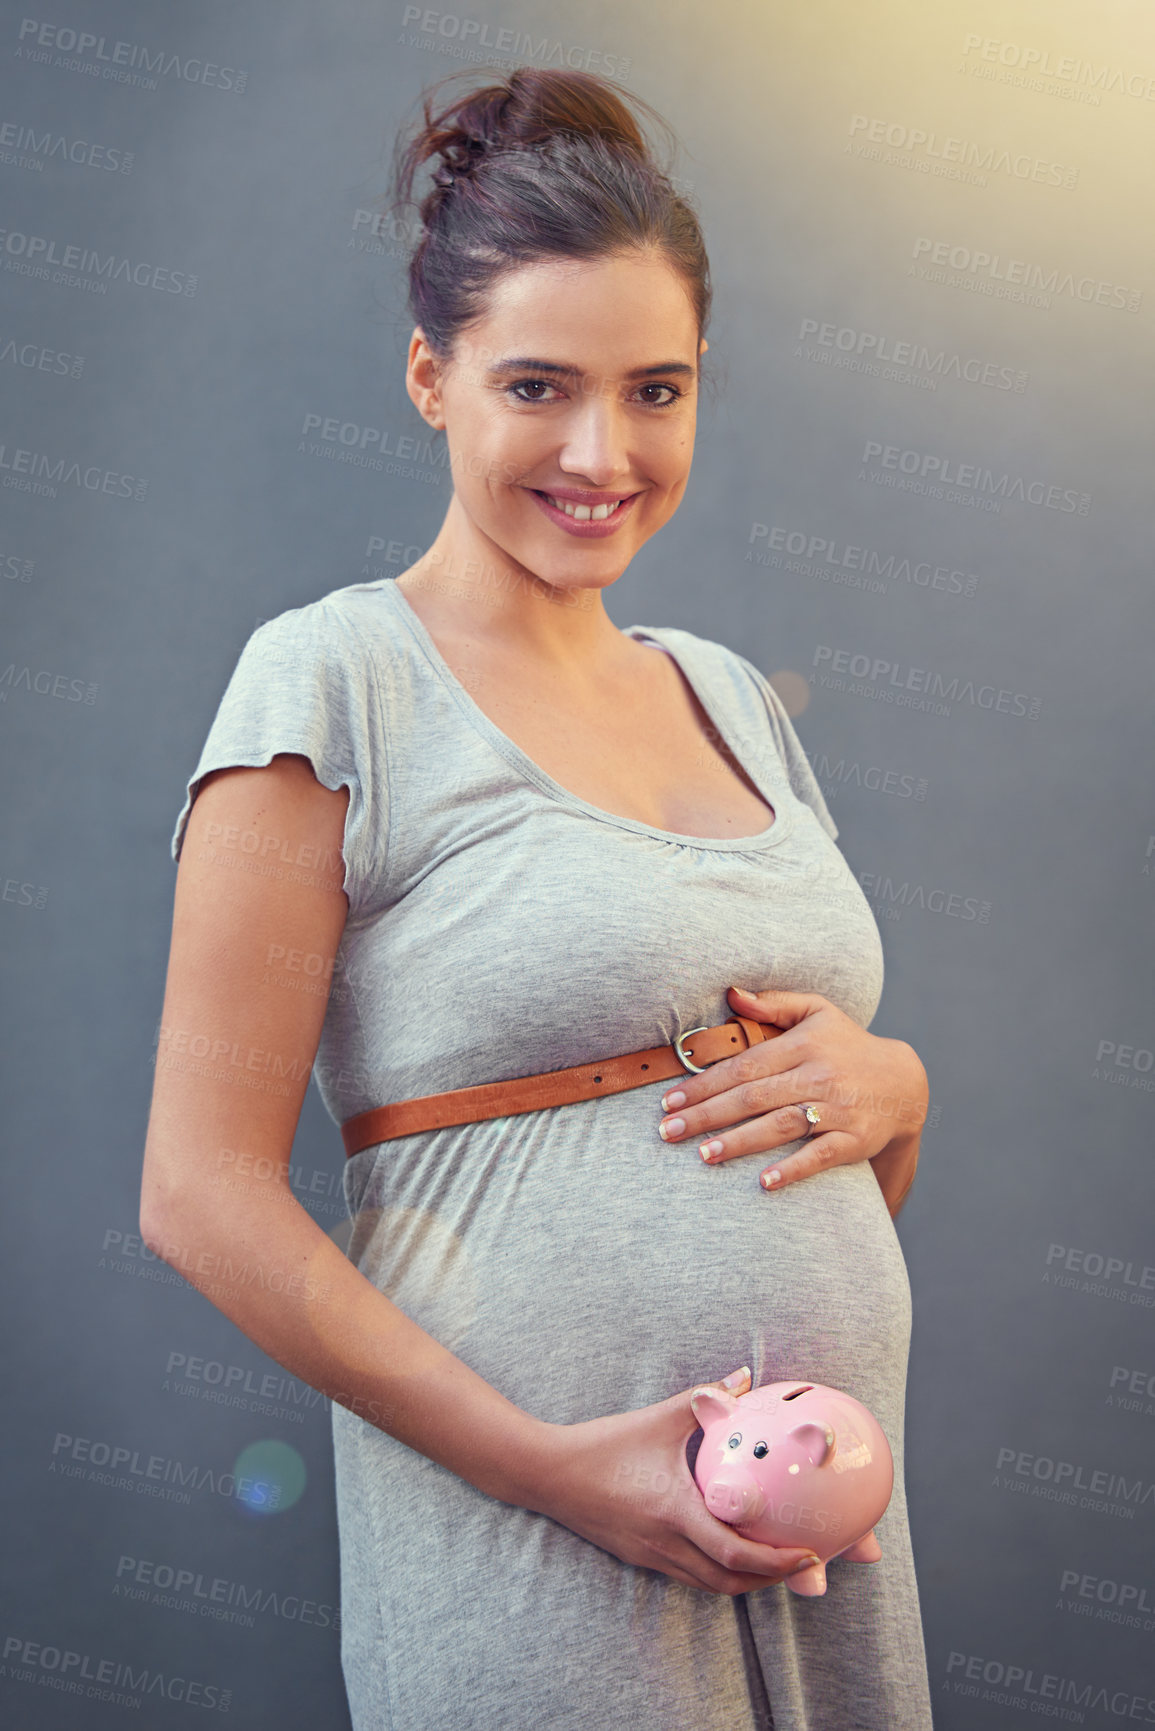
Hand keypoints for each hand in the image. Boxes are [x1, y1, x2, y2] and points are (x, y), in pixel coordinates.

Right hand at [521, 1366, 828, 1592]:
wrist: (549, 1474)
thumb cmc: (603, 1444)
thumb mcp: (657, 1419)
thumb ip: (704, 1398)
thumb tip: (745, 1377)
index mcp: (673, 1511)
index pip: (734, 1552)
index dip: (775, 1561)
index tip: (808, 1552)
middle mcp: (665, 1543)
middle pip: (729, 1581)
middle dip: (770, 1579)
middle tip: (803, 1563)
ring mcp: (651, 1556)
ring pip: (710, 1585)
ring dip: (746, 1580)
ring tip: (776, 1562)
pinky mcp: (641, 1558)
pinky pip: (690, 1577)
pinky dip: (718, 1573)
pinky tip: (731, 1551)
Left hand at [657, 986, 927, 1194]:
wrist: (905, 1084)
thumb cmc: (847, 1045)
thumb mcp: (817, 1012)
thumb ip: (773, 1004)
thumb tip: (731, 994)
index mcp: (803, 1045)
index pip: (745, 1066)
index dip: (705, 1083)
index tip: (670, 1100)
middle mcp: (819, 1075)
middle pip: (754, 1097)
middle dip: (707, 1115)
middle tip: (668, 1131)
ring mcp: (838, 1109)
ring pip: (781, 1125)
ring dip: (740, 1142)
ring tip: (703, 1154)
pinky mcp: (855, 1140)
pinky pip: (820, 1156)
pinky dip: (792, 1169)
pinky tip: (763, 1182)